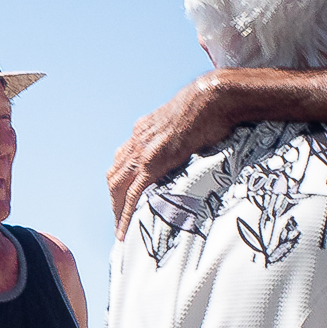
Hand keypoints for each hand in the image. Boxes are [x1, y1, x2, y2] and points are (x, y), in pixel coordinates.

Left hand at [107, 76, 235, 236]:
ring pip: (117, 187)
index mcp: (143, 129)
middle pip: (115, 175)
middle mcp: (137, 139)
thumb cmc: (209, 106)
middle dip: (114, 199)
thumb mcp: (185, 119)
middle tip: (119, 220)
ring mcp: (143, 151)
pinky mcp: (153, 163)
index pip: (123, 159)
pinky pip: (133, 194)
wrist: (212, 97)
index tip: (123, 197)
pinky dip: (126, 214)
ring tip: (121, 230)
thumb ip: (178, 134)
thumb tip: (189, 142)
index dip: (121, 180)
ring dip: (116, 209)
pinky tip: (124, 231)